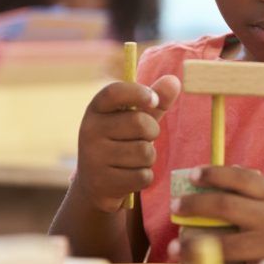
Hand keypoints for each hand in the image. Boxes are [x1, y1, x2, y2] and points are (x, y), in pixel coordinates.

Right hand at [75, 75, 180, 212]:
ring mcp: (93, 157)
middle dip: (152, 132)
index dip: (138, 92)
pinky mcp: (102, 182)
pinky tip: (129, 176)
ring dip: (148, 158)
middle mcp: (89, 130)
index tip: (153, 99)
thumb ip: (154, 101)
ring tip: (133, 160)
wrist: (95, 184)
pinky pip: (142, 176)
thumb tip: (174, 80)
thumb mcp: (134, 119)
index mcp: (96, 109)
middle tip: (141, 139)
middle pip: (140, 123)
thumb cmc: (120, 143)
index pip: (114, 92)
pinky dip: (144, 177)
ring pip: (145, 152)